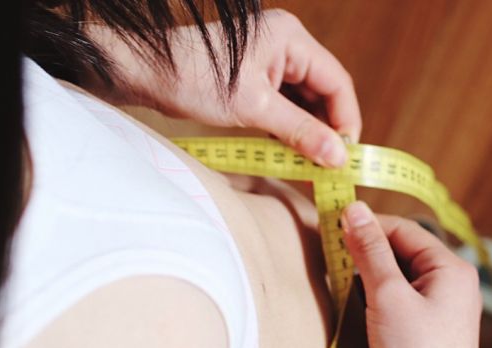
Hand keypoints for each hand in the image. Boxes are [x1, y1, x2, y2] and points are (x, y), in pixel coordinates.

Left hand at [94, 9, 360, 167]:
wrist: (145, 73)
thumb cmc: (194, 79)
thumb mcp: (254, 109)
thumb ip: (300, 132)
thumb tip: (337, 157)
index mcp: (291, 39)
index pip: (337, 81)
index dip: (346, 120)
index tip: (346, 155)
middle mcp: (285, 44)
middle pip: (323, 91)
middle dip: (328, 128)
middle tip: (330, 165)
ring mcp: (269, 60)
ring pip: (304, 100)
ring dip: (308, 130)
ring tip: (311, 163)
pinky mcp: (254, 77)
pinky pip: (284, 103)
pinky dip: (289, 127)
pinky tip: (289, 150)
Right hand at [341, 202, 480, 347]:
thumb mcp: (387, 296)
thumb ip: (370, 250)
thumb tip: (354, 209)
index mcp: (453, 269)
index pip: (405, 230)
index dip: (368, 226)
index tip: (332, 227)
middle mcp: (455, 285)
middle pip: (404, 252)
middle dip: (368, 252)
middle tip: (333, 256)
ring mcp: (445, 310)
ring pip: (402, 276)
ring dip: (372, 275)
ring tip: (344, 281)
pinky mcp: (432, 331)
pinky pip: (404, 299)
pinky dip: (380, 297)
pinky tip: (361, 306)